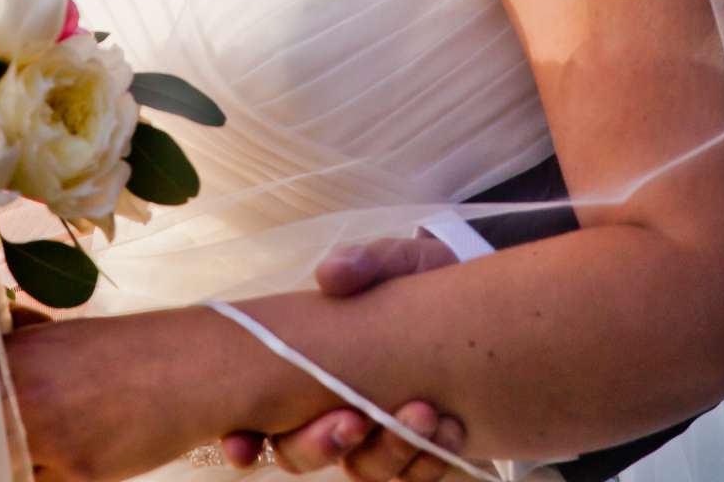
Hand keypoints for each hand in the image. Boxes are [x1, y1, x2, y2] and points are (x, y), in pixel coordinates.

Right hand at [220, 235, 463, 476]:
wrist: (482, 301)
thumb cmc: (419, 280)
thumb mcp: (396, 262)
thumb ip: (365, 262)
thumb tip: (329, 276)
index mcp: (304, 366)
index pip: (254, 414)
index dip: (241, 439)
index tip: (245, 442)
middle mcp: (328, 409)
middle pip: (298, 454)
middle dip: (322, 444)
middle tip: (359, 417)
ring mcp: (372, 435)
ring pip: (360, 469)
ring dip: (387, 450)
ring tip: (425, 412)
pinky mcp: (415, 450)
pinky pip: (412, 476)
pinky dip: (428, 460)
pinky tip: (451, 429)